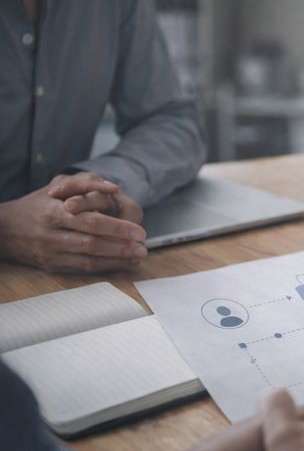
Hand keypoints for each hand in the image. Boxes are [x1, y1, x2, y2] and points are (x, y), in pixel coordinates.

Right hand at [0, 174, 146, 272]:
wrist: (3, 229)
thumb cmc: (37, 204)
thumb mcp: (57, 186)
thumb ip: (85, 183)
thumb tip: (114, 188)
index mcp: (54, 211)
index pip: (90, 221)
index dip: (117, 228)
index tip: (139, 231)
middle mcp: (52, 234)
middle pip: (92, 242)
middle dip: (121, 245)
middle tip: (143, 246)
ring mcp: (52, 252)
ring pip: (89, 258)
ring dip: (117, 258)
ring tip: (138, 256)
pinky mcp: (53, 265)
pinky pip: (83, 268)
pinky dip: (105, 267)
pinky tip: (122, 263)